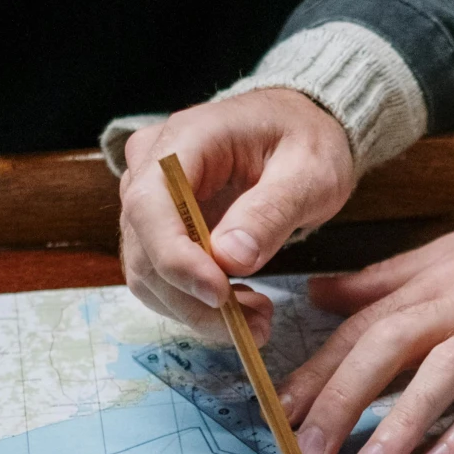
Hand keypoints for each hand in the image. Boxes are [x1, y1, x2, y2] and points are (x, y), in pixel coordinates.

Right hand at [118, 89, 355, 341]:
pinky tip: (239, 305)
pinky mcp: (161, 227)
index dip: (176, 258)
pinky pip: (162, 276)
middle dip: (194, 299)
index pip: (150, 204)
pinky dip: (195, 303)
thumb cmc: (308, 140)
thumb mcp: (309, 171)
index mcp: (186, 139)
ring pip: (148, 272)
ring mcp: (150, 198)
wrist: (301, 128)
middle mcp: (151, 167)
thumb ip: (270, 211)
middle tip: (256, 324)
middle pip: (144, 248)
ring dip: (196, 310)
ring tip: (256, 319)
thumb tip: (230, 259)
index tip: (220, 296)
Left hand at [277, 204, 453, 453]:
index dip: (318, 368)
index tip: (277, 412)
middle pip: (392, 343)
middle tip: (311, 450)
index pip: (363, 324)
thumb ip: (383, 280)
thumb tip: (317, 295)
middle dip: (345, 397)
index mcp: (433, 278)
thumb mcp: (448, 253)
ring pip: (448, 370)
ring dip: (404, 421)